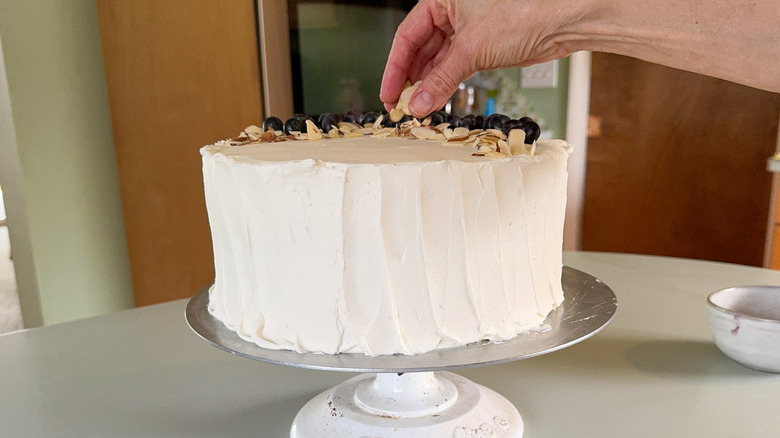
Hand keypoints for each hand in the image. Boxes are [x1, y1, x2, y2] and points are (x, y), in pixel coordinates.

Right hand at [380, 0, 572, 117]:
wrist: (562, 21)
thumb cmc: (525, 12)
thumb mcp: (472, 49)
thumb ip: (441, 80)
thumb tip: (420, 103)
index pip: (407, 36)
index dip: (395, 67)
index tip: (389, 92)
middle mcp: (452, 11)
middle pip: (420, 49)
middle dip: (410, 79)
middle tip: (401, 105)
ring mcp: (467, 29)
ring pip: (437, 61)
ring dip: (427, 85)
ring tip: (417, 107)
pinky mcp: (481, 46)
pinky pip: (454, 67)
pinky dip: (445, 83)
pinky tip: (436, 99)